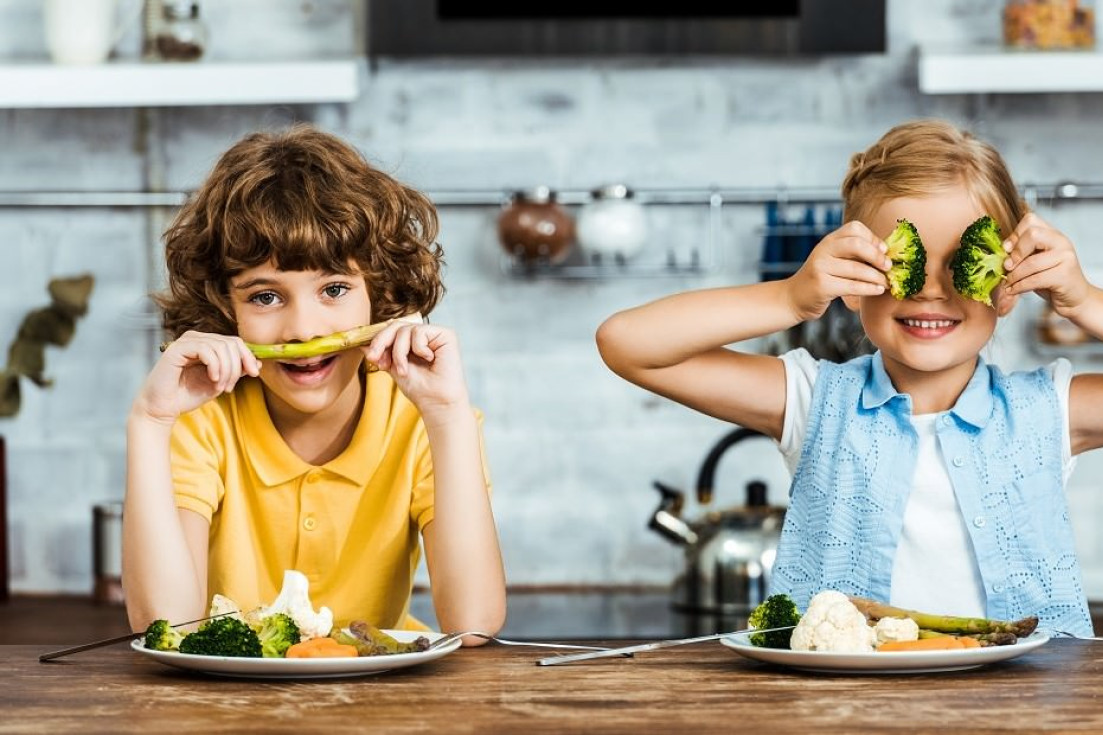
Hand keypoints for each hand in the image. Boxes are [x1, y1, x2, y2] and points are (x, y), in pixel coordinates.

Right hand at [134, 331, 260, 424]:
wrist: (162, 408)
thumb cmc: (188, 395)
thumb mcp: (220, 382)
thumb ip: (236, 371)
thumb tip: (257, 363)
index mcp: (207, 344)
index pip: (235, 342)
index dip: (247, 356)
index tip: (254, 373)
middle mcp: (197, 338)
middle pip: (231, 343)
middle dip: (236, 366)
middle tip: (230, 387)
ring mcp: (186, 341)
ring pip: (220, 346)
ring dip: (226, 370)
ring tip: (220, 387)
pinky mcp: (177, 348)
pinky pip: (205, 349)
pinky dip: (214, 365)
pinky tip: (213, 379)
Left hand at [362, 322, 469, 420]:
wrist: (435, 402)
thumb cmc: (419, 388)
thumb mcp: (393, 368)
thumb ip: (382, 354)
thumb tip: (362, 343)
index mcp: (413, 341)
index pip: (391, 330)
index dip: (378, 340)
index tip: (370, 357)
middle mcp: (424, 335)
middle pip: (396, 325)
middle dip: (381, 341)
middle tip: (374, 357)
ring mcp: (434, 334)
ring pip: (405, 330)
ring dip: (399, 352)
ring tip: (404, 370)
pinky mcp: (445, 335)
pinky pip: (420, 332)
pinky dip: (418, 349)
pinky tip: (428, 360)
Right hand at [786, 220, 889, 320]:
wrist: (794, 298)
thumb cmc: (822, 280)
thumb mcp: (834, 261)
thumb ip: (854, 254)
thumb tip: (887, 254)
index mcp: (829, 240)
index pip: (854, 228)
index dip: (873, 238)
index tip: (884, 251)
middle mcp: (823, 250)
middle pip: (856, 244)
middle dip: (876, 256)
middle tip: (888, 267)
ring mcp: (820, 267)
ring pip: (856, 268)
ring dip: (877, 277)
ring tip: (887, 283)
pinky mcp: (821, 285)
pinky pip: (851, 285)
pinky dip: (869, 288)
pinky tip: (878, 291)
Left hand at [999, 213, 1090, 318]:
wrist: (1073, 298)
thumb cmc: (1050, 279)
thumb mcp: (1034, 261)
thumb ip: (1021, 252)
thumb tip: (999, 252)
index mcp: (1052, 234)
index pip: (1031, 220)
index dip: (1015, 235)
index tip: (1006, 250)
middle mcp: (1061, 242)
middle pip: (1033, 235)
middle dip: (1015, 253)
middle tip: (1006, 267)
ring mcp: (1066, 257)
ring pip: (1031, 262)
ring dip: (1014, 275)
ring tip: (1008, 283)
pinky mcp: (1065, 275)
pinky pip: (1036, 279)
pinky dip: (1020, 286)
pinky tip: (1013, 290)